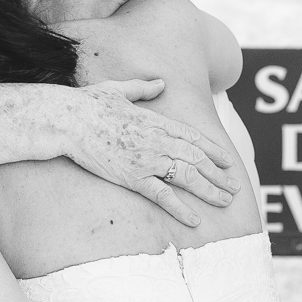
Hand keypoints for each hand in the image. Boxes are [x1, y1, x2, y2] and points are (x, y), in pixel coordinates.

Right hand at [65, 79, 240, 226]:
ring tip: (224, 201)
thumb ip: (142, 88)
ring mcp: (146, 159)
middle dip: (218, 175)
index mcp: (154, 120)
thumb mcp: (118, 89)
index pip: (192, 137)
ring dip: (209, 190)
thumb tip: (159, 82)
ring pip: (187, 177)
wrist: (69, 120)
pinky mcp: (132, 177)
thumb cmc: (88, 103)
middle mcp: (156, 140)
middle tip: (233, 187)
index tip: (227, 161)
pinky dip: (180, 208)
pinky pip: (162, 195)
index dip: (213, 150)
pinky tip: (194, 219)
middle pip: (196, 159)